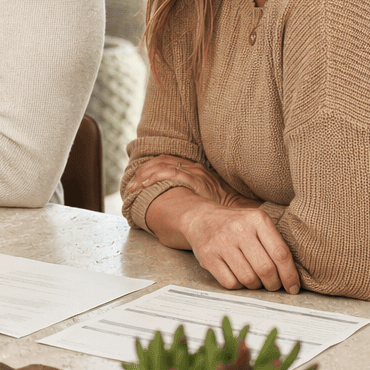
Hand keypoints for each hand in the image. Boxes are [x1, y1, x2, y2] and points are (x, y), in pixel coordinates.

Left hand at [126, 155, 257, 208]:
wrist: (237, 208)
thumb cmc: (220, 205)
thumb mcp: (204, 195)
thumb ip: (190, 193)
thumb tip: (172, 201)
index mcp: (194, 168)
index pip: (165, 161)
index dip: (148, 169)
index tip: (137, 180)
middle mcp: (193, 167)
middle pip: (160, 161)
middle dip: (143, 172)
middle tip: (132, 186)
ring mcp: (195, 173)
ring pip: (162, 166)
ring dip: (145, 176)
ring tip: (135, 187)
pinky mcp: (196, 180)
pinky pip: (171, 174)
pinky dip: (156, 178)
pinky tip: (147, 185)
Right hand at [178, 198, 300, 294]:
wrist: (200, 218)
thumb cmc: (236, 225)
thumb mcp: (257, 223)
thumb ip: (275, 242)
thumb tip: (292, 276)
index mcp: (257, 219)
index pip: (281, 253)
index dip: (290, 275)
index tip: (293, 287)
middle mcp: (239, 229)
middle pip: (265, 269)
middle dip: (273, 284)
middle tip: (273, 285)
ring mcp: (221, 242)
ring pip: (248, 279)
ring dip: (255, 285)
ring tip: (255, 279)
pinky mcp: (207, 256)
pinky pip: (230, 282)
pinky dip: (238, 285)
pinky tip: (238, 276)